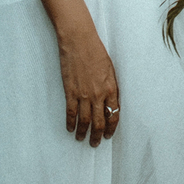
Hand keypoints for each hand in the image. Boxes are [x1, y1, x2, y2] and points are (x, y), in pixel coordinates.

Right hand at [57, 24, 119, 146]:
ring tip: (81, 138)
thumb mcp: (110, 69)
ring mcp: (83, 94)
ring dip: (83, 133)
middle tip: (95, 143)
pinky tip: (69, 128)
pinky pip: (71, 112)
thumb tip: (110, 101)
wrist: (79, 40)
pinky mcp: (70, 91)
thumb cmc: (95, 51)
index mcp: (111, 88)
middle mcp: (98, 94)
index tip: (108, 134)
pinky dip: (70, 123)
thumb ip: (111, 86)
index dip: (111, 127)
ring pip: (85, 121)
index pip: (113, 115)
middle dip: (97, 136)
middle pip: (99, 122)